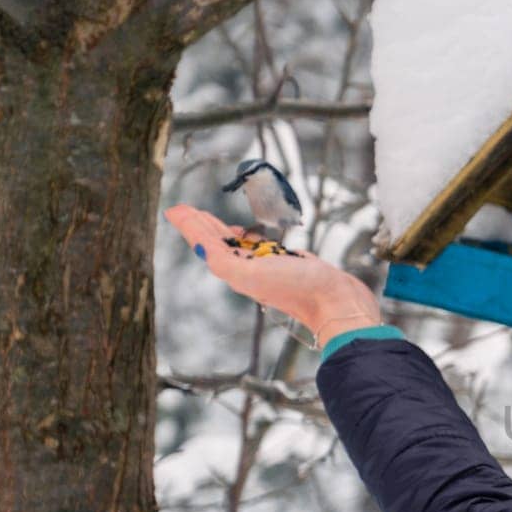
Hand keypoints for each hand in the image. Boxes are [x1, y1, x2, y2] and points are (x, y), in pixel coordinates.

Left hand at [164, 204, 381, 346]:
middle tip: (186, 209)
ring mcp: (269, 267)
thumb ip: (223, 261)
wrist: (337, 303)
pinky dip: (250, 236)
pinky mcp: (289, 264)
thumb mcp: (252, 274)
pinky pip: (261, 247)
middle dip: (201, 225)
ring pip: (237, 244)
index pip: (207, 244)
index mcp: (237, 271)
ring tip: (210, 218)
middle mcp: (249, 270)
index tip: (175, 209)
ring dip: (222, 229)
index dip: (190, 226)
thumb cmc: (298, 288)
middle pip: (218, 243)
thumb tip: (199, 246)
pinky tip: (250, 233)